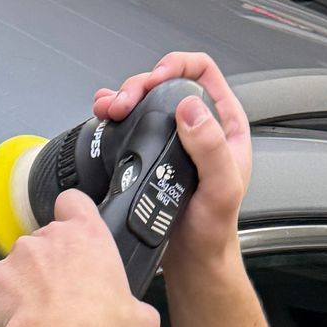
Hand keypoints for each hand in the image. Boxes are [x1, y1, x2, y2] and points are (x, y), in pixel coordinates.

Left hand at [0, 188, 160, 326]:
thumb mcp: (138, 322)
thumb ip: (141, 312)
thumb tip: (145, 320)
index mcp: (89, 236)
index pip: (75, 202)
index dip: (73, 213)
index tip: (76, 229)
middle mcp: (52, 237)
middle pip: (48, 238)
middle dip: (52, 261)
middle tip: (63, 291)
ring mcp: (21, 254)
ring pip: (22, 261)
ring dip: (28, 280)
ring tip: (40, 311)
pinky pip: (1, 284)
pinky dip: (7, 299)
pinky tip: (21, 319)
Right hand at [93, 51, 251, 276]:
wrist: (190, 261)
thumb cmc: (213, 230)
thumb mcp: (221, 188)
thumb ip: (211, 147)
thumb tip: (189, 107)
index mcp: (224, 125)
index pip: (203, 72)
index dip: (177, 65)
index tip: (155, 79)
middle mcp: (198, 127)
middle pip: (166, 83)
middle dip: (139, 84)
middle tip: (122, 103)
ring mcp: (172, 140)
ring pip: (145, 101)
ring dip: (122, 97)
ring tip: (108, 108)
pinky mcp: (149, 155)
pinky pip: (131, 124)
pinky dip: (114, 116)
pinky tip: (103, 117)